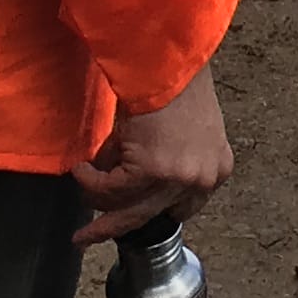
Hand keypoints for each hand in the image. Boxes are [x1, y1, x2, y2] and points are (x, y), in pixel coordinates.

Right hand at [69, 63, 232, 247]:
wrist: (170, 60)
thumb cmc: (177, 81)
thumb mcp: (187, 129)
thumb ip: (166, 160)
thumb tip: (119, 175)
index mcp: (216, 170)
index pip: (181, 207)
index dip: (150, 211)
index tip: (128, 214)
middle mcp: (201, 180)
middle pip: (151, 216)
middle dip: (115, 226)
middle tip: (88, 237)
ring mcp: (177, 179)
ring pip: (125, 206)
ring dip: (97, 199)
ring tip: (81, 182)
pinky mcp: (150, 172)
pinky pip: (109, 189)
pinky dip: (90, 180)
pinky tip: (81, 169)